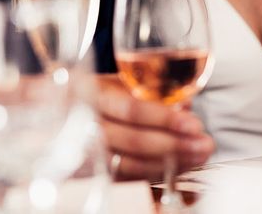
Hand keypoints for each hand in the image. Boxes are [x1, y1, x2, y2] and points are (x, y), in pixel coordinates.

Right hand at [96, 75, 213, 180]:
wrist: (58, 108)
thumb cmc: (90, 93)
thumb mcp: (113, 81)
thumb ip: (147, 90)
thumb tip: (184, 104)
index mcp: (90, 93)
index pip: (130, 108)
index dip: (163, 117)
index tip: (193, 123)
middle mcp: (85, 124)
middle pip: (133, 141)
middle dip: (174, 144)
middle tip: (203, 144)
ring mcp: (86, 151)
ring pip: (132, 165)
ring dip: (170, 163)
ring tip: (197, 157)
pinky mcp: (92, 172)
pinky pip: (128, 179)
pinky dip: (155, 174)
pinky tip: (176, 168)